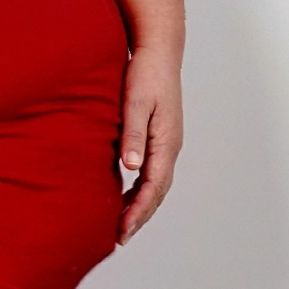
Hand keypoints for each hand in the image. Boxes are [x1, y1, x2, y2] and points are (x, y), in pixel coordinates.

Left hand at [117, 44, 182, 244]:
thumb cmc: (145, 74)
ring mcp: (166, 142)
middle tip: (119, 238)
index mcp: (166, 143)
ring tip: (121, 224)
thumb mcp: (134, 103)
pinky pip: (151, 170)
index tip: (121, 231)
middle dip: (139, 216)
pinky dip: (139, 187)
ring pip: (155, 184)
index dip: (137, 212)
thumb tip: (131, 169)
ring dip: (140, 205)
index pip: (152, 188)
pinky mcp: (159, 136)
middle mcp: (170, 147)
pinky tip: (124, 193)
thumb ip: (132, 135)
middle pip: (157, 192)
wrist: (158, 51)